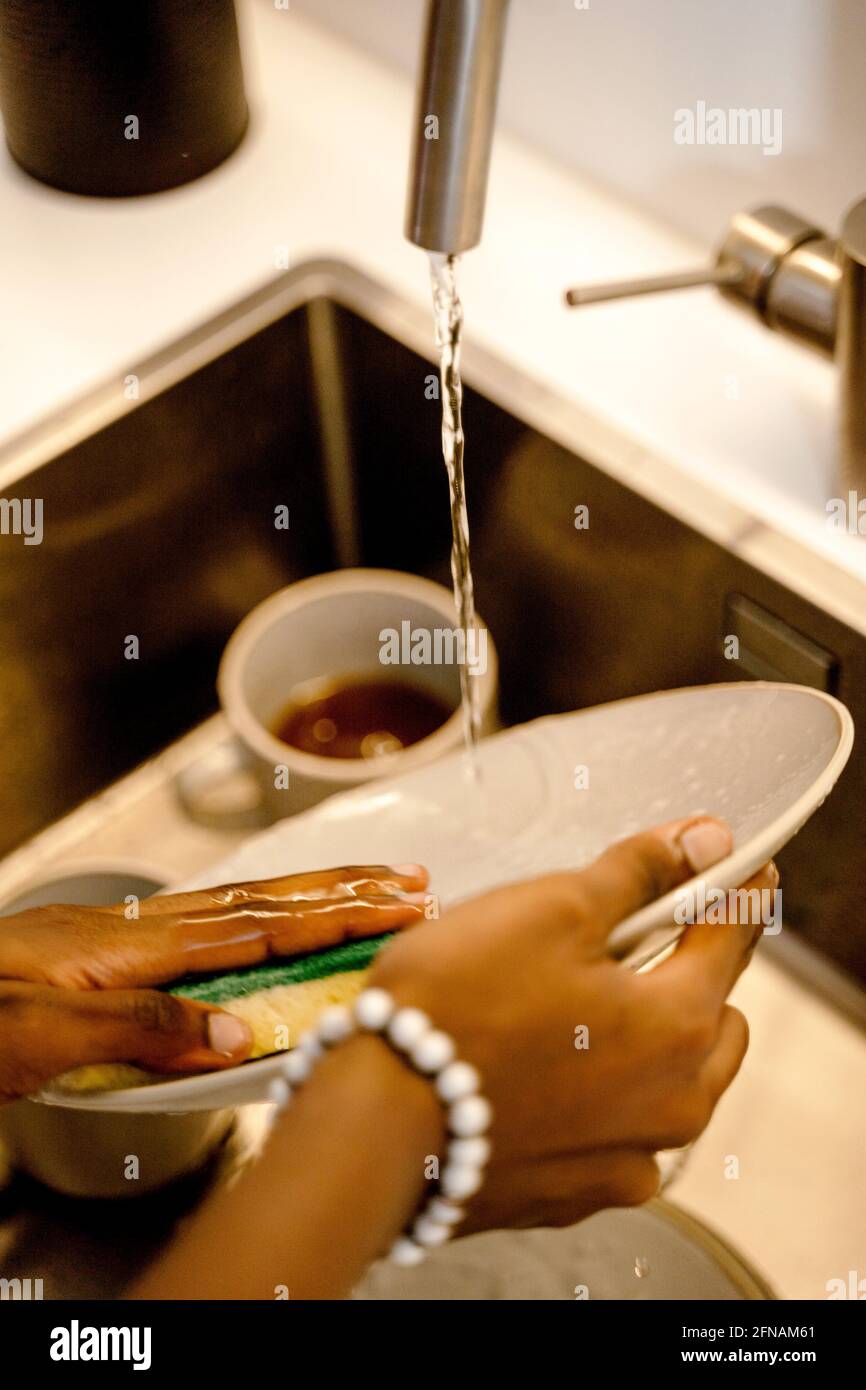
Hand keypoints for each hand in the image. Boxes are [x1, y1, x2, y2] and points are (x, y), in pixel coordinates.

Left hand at [0, 864, 426, 1102]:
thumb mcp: (38, 1036)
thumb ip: (140, 1029)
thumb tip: (239, 1030)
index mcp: (129, 945)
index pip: (255, 926)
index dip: (333, 916)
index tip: (399, 906)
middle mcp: (134, 930)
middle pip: (258, 902)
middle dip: (341, 892)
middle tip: (411, 881)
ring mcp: (120, 936)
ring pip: (235, 906)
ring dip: (307, 897)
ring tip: (364, 890)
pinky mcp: (104, 953)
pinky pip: (204, 927)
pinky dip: (256, 918)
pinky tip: (266, 924)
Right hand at [370, 817, 771, 1232]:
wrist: (373, 1124)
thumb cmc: (455, 1008)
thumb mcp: (550, 908)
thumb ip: (638, 874)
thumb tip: (703, 842)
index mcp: (677, 1027)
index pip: (732, 938)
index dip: (733, 891)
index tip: (736, 867)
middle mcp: (670, 1107)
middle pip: (713, 1019)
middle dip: (687, 973)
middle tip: (630, 938)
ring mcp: (623, 1161)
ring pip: (671, 1084)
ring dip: (646, 1042)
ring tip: (573, 1007)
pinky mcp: (574, 1193)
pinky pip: (616, 1133)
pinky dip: (599, 1097)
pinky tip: (542, 1068)